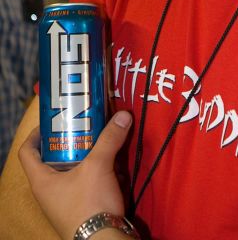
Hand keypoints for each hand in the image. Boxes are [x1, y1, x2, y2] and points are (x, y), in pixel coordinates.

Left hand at [19, 111, 132, 239]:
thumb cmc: (89, 203)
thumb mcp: (99, 166)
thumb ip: (110, 139)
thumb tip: (123, 115)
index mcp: (42, 180)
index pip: (27, 152)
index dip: (37, 134)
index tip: (54, 121)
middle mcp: (49, 191)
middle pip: (53, 159)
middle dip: (69, 142)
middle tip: (83, 127)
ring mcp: (64, 201)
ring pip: (72, 171)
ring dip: (86, 156)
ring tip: (100, 141)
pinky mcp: (80, 209)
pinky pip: (84, 184)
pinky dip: (96, 172)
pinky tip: (112, 165)